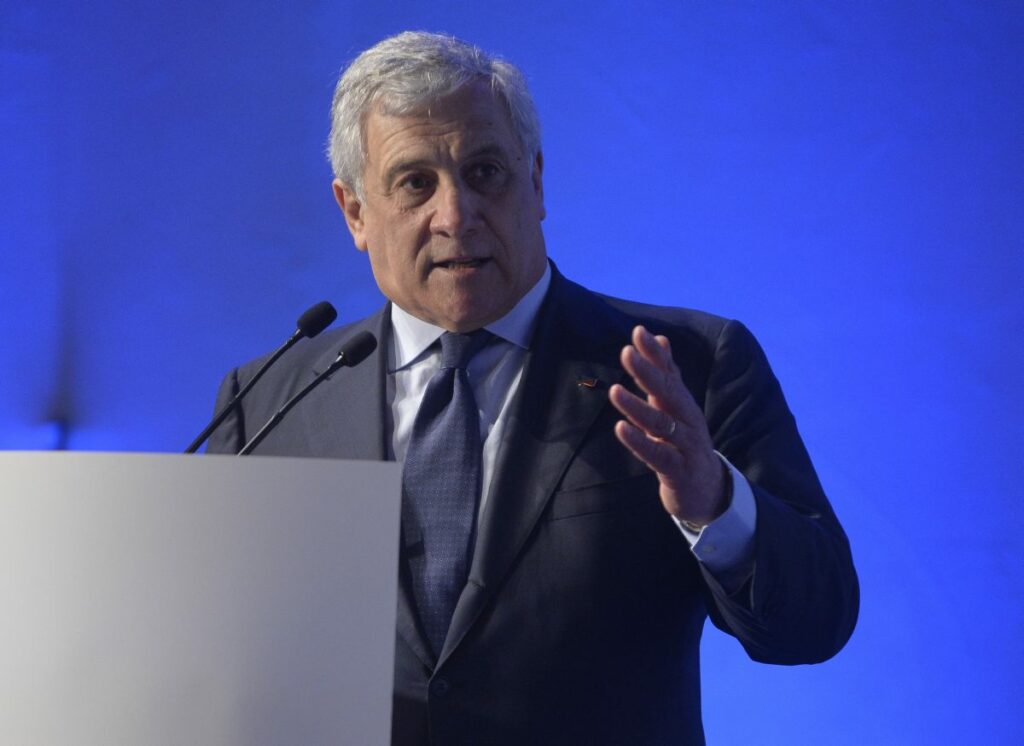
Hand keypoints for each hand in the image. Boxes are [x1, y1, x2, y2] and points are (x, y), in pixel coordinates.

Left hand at [609, 325, 728, 525]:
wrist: (708, 491)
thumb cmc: (685, 443)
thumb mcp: (676, 407)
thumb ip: (668, 375)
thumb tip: (660, 339)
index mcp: (683, 404)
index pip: (670, 374)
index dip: (655, 354)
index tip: (639, 331)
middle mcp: (687, 420)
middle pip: (667, 393)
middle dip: (647, 372)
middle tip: (627, 352)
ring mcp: (684, 445)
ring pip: (660, 423)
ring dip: (636, 406)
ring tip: (614, 391)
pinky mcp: (678, 470)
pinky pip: (657, 454)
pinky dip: (639, 442)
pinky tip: (620, 429)